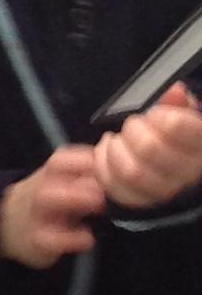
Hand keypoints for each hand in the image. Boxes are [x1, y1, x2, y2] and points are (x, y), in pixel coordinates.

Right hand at [0, 146, 105, 267]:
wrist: (6, 224)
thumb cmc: (48, 203)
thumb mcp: (62, 188)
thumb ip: (88, 179)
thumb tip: (123, 171)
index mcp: (50, 175)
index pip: (63, 159)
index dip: (84, 159)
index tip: (107, 168)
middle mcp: (41, 188)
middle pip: (54, 172)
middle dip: (82, 178)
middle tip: (105, 190)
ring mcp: (36, 213)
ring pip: (46, 198)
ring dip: (73, 198)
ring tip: (99, 208)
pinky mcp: (36, 240)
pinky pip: (49, 238)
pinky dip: (70, 239)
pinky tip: (88, 239)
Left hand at [93, 82, 201, 210]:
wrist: (175, 167)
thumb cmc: (178, 136)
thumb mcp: (184, 114)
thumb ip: (178, 103)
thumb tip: (175, 91)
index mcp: (201, 144)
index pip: (186, 131)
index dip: (164, 119)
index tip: (156, 114)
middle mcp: (189, 172)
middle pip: (150, 148)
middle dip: (133, 131)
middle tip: (132, 124)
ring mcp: (165, 191)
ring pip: (131, 172)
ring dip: (116, 149)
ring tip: (117, 139)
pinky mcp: (141, 203)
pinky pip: (116, 188)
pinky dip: (103, 166)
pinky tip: (107, 151)